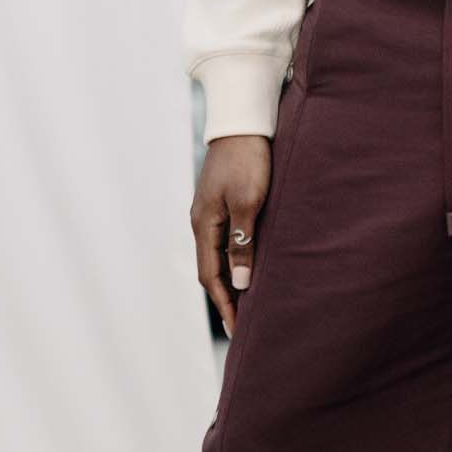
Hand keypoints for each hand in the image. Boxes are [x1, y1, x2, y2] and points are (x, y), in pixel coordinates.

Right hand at [194, 132, 270, 335]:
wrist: (244, 122)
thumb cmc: (248, 160)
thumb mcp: (248, 202)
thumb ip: (242, 242)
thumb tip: (240, 283)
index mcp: (203, 224)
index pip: (210, 276)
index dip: (225, 303)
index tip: (238, 328)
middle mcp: (202, 221)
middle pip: (211, 269)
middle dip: (226, 298)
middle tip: (243, 325)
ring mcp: (210, 211)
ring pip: (218, 255)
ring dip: (231, 279)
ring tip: (249, 303)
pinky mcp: (223, 202)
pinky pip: (226, 240)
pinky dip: (236, 260)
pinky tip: (250, 266)